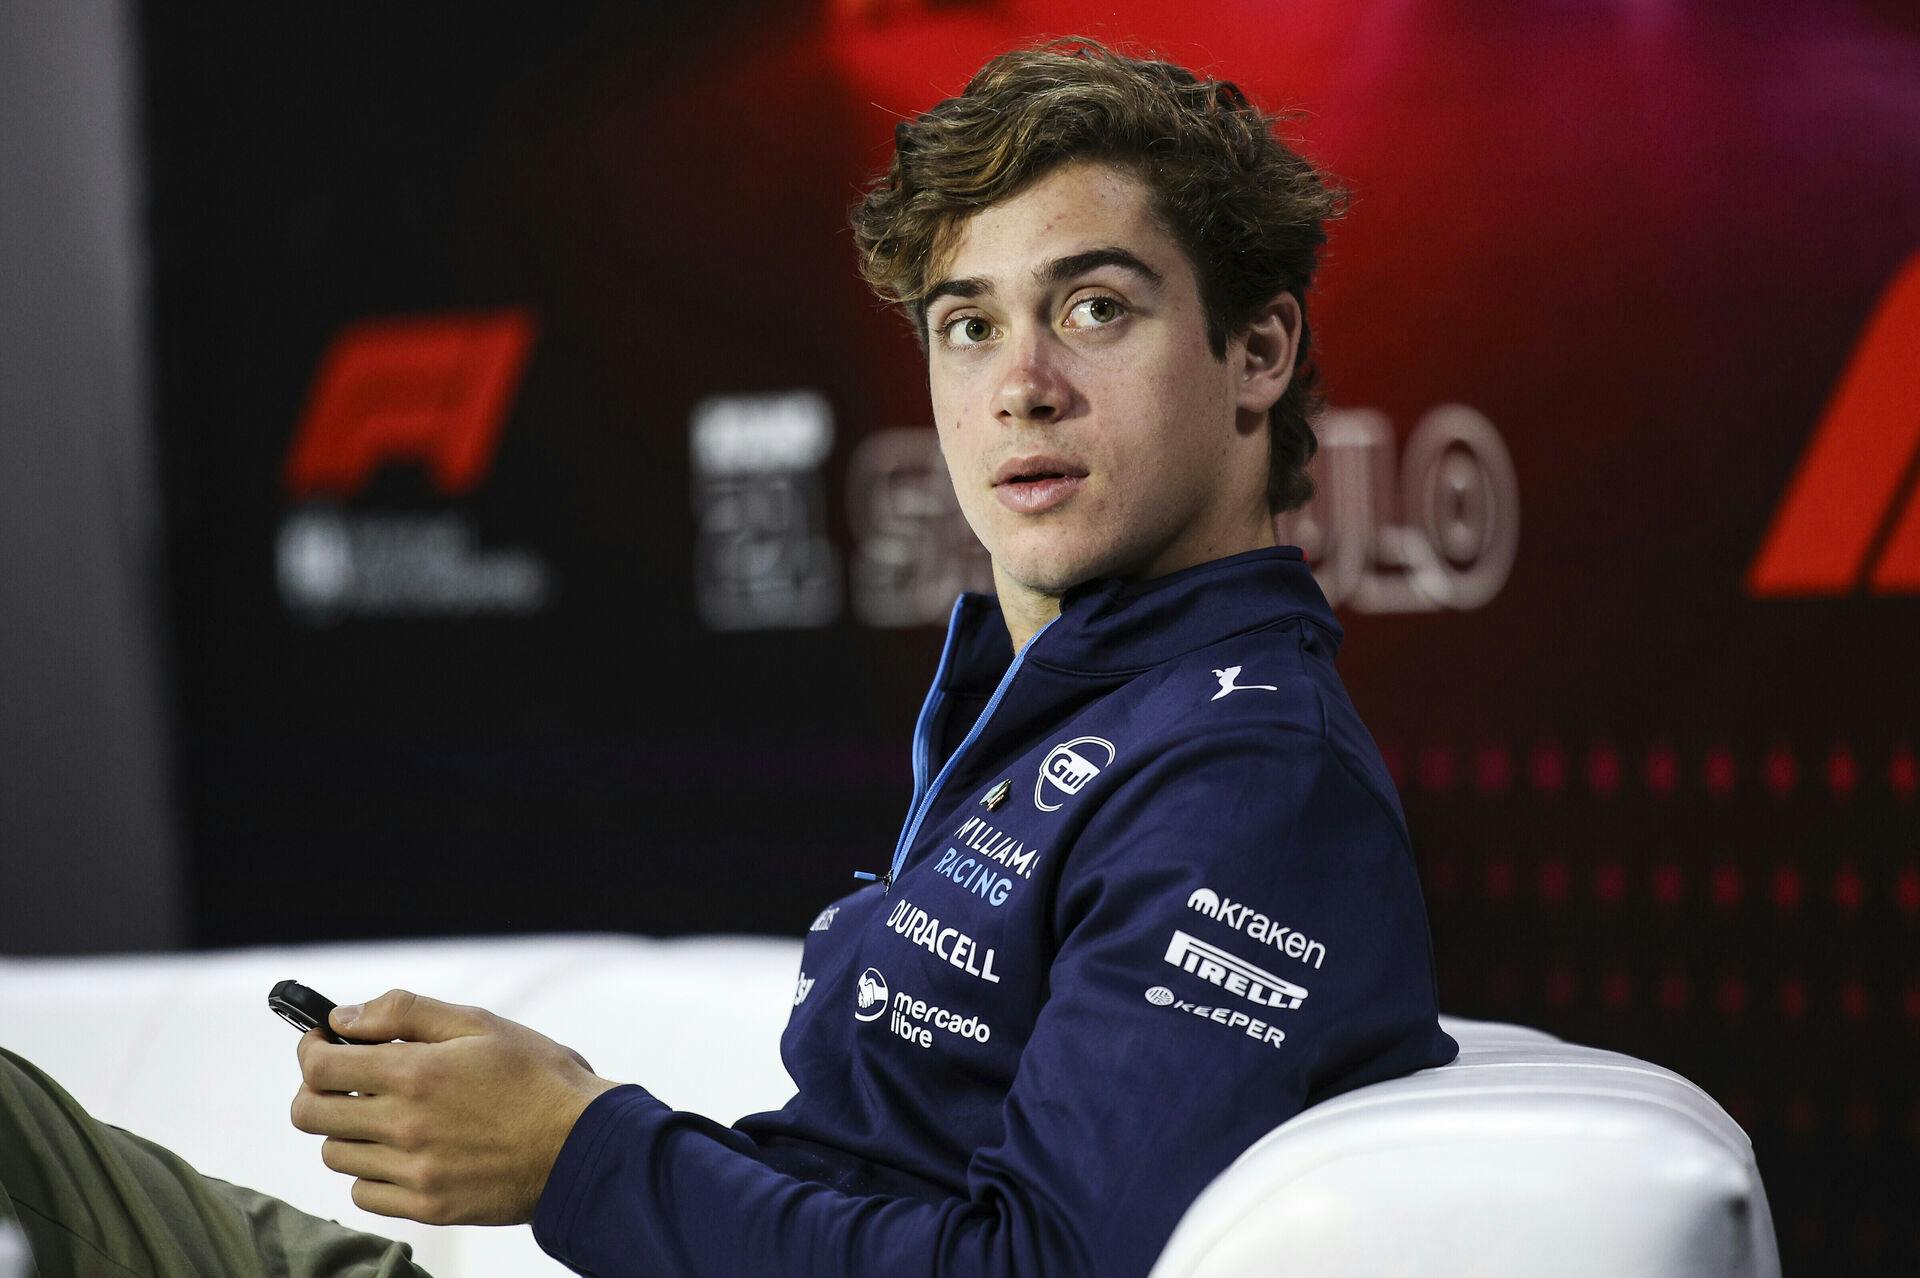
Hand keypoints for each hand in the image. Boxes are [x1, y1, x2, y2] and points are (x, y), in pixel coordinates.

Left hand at [291, 989, 620, 1224]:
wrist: (583, 1145)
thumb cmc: (537, 1077)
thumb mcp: (480, 1025)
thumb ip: (406, 1013)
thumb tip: (345, 1018)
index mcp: (416, 1073)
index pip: (320, 1067)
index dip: (311, 1048)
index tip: (325, 1042)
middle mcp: (405, 1126)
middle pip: (310, 1114)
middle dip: (318, 1089)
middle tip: (346, 1078)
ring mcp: (413, 1172)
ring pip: (335, 1154)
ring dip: (349, 1130)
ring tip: (388, 1114)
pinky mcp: (427, 1206)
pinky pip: (364, 1193)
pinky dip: (372, 1170)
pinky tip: (405, 1150)